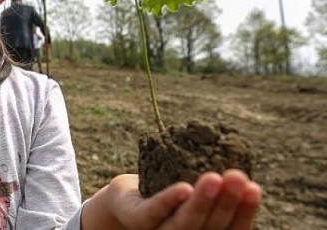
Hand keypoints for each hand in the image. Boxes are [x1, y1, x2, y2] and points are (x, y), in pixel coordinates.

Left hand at [83, 169, 260, 229]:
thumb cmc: (168, 193)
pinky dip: (168, 201)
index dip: (244, 211)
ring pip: (183, 223)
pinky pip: (153, 212)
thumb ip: (215, 185)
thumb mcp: (194, 188)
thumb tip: (243, 158)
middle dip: (226, 202)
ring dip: (201, 202)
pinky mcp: (136, 220)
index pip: (230, 229)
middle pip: (209, 227)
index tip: (254, 187)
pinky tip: (183, 188)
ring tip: (213, 178)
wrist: (126, 198)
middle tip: (237, 177)